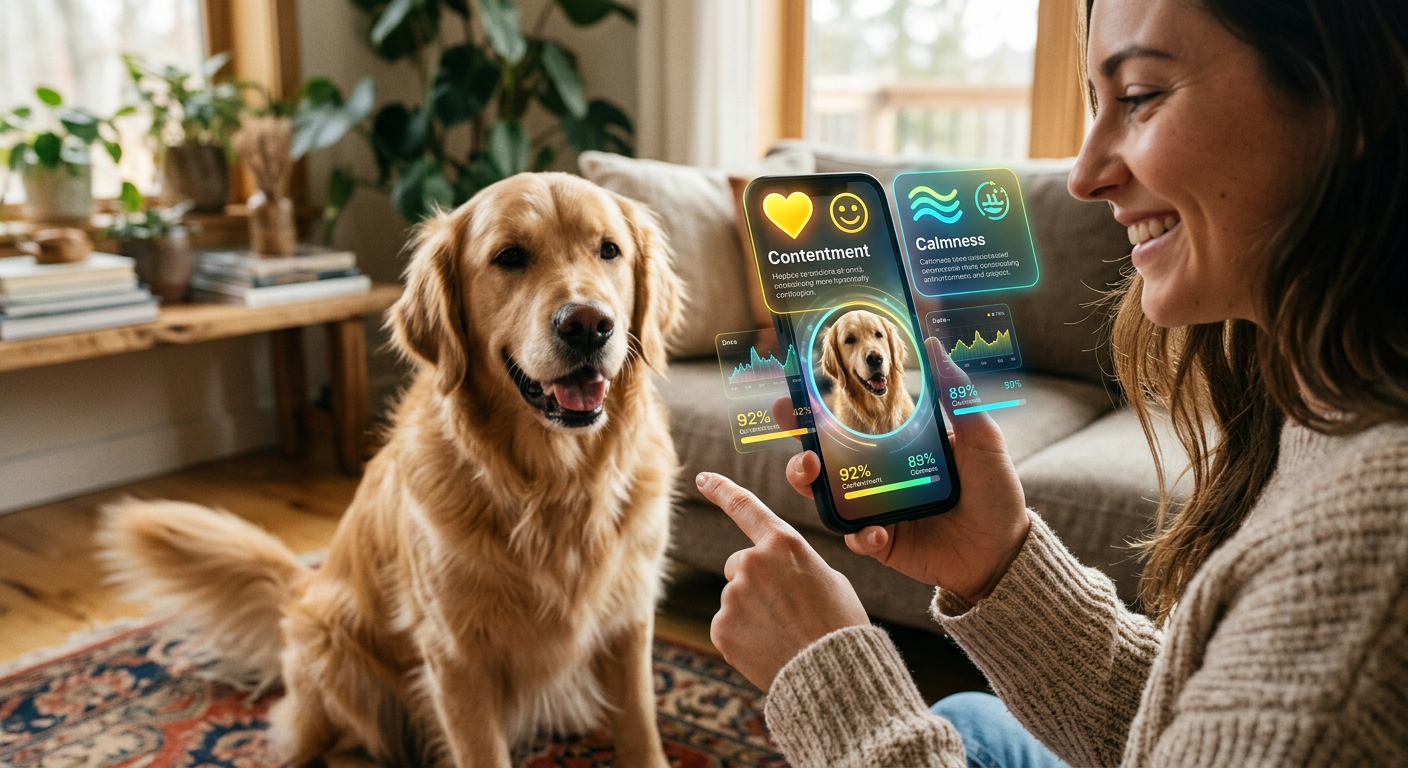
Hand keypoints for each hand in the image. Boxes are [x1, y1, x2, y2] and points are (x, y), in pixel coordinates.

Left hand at [697, 471, 869, 691]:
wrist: (833, 674)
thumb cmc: (839, 624)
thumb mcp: (827, 579)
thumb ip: (792, 565)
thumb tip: (774, 577)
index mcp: (783, 542)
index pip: (746, 508)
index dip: (722, 490)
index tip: (702, 477)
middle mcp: (751, 562)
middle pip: (740, 563)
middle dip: (756, 580)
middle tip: (787, 608)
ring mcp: (732, 595)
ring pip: (736, 597)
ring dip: (753, 610)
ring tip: (784, 632)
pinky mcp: (721, 627)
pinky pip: (728, 625)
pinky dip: (743, 635)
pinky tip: (767, 647)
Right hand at [783, 338, 1029, 602]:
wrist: (1004, 551)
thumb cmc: (994, 491)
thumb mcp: (980, 437)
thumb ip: (956, 396)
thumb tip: (935, 346)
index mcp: (895, 445)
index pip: (848, 421)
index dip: (816, 406)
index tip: (795, 388)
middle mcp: (877, 474)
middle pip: (823, 455)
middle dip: (796, 437)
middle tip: (791, 425)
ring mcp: (874, 508)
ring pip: (824, 494)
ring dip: (807, 481)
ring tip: (812, 472)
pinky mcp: (881, 541)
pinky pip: (856, 536)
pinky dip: (860, 534)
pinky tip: (878, 531)